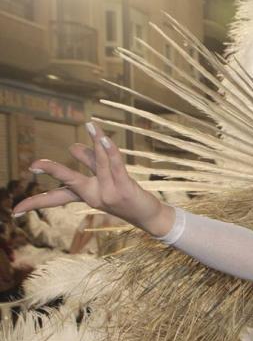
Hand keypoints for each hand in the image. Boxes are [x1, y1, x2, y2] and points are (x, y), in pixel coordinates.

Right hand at [11, 121, 173, 236]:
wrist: (149, 216)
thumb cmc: (124, 196)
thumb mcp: (103, 179)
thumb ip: (90, 162)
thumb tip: (72, 147)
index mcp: (86, 195)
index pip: (56, 198)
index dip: (36, 202)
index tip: (15, 210)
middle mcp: (95, 195)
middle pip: (71, 180)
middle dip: (54, 170)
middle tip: (34, 165)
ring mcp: (110, 192)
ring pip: (99, 164)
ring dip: (95, 143)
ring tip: (90, 125)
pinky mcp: (125, 188)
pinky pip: (116, 165)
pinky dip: (110, 151)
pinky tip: (104, 138)